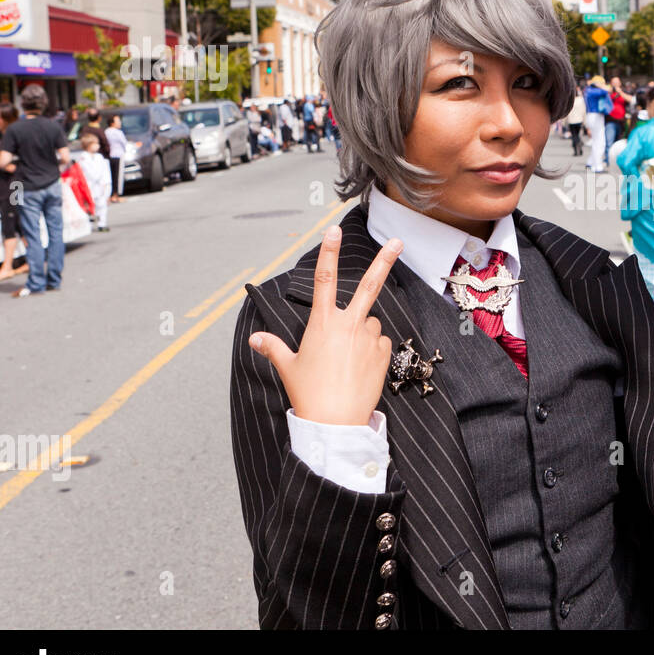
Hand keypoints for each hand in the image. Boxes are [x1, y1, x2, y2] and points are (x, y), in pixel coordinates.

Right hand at [248, 225, 402, 425]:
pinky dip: (373, 348)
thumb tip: (255, 338)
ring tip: (347, 360)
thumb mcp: (289, 367)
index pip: (323, 280)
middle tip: (397, 241)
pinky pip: (380, 342)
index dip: (327, 253)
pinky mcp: (384, 353)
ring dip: (363, 332)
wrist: (336, 423)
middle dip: (384, 260)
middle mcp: (348, 325)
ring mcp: (369, 338)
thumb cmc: (309, 394)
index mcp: (322, 323)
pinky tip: (360, 366)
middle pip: (369, 285)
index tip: (333, 231)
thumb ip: (274, 347)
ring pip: (370, 323)